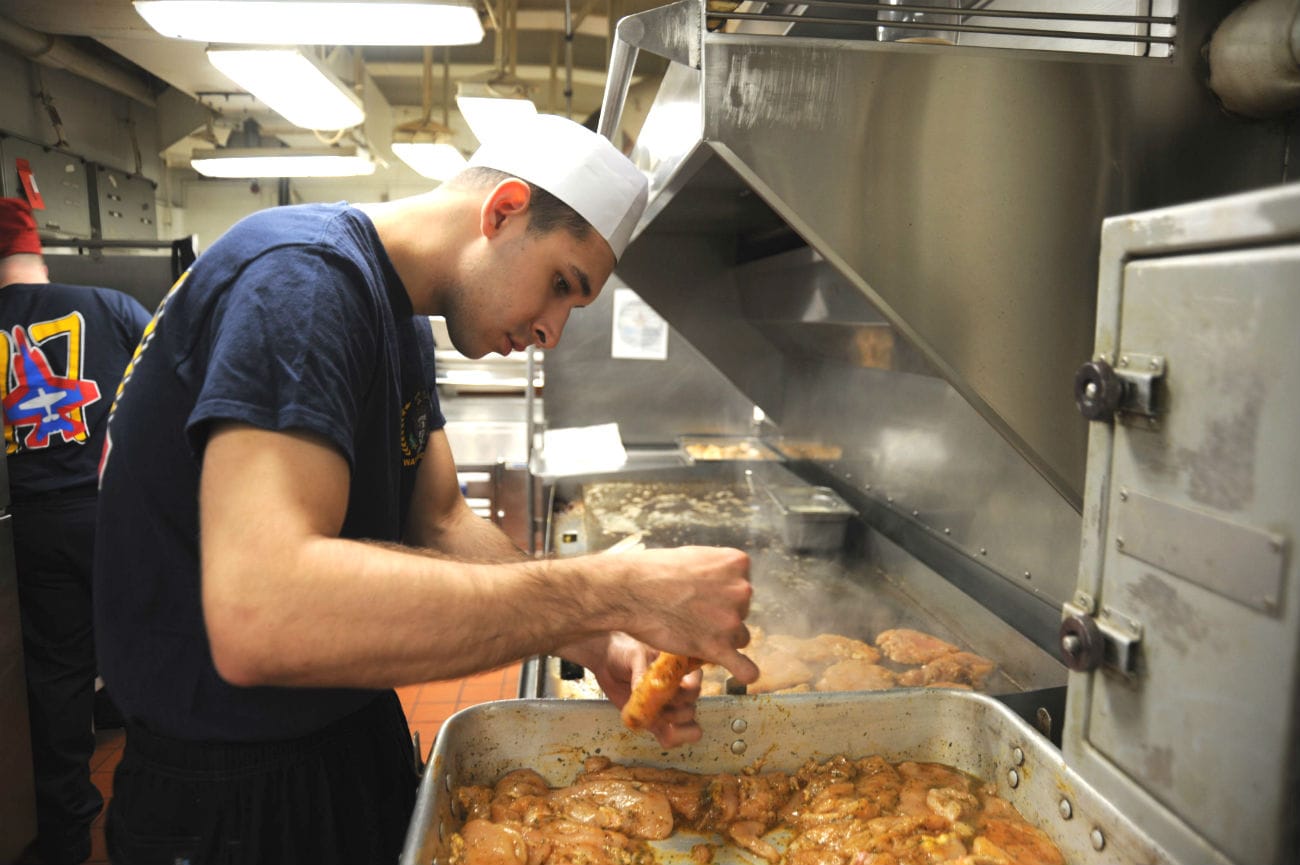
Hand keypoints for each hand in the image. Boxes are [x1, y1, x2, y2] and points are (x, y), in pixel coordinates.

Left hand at [559, 632, 705, 747]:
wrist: (607, 661)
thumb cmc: (625, 650)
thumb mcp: (635, 655)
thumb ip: (643, 672)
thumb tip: (645, 692)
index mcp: (682, 669)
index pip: (696, 685)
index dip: (684, 693)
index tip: (665, 690)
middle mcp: (681, 689)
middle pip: (691, 708)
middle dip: (674, 712)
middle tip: (653, 705)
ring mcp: (671, 708)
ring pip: (690, 727)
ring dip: (673, 727)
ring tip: (651, 717)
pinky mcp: (658, 722)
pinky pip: (674, 738)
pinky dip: (667, 738)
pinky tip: (649, 726)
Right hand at [615, 546, 759, 685]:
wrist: (628, 592)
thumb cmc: (652, 573)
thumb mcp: (693, 556)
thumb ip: (716, 570)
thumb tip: (725, 584)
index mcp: (737, 563)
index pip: (742, 587)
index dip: (721, 596)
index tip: (702, 598)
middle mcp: (741, 589)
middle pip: (742, 612)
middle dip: (721, 617)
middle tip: (691, 615)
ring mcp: (730, 620)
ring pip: (740, 637)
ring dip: (722, 640)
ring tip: (694, 634)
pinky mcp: (718, 646)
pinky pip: (745, 668)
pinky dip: (744, 672)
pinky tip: (742, 673)